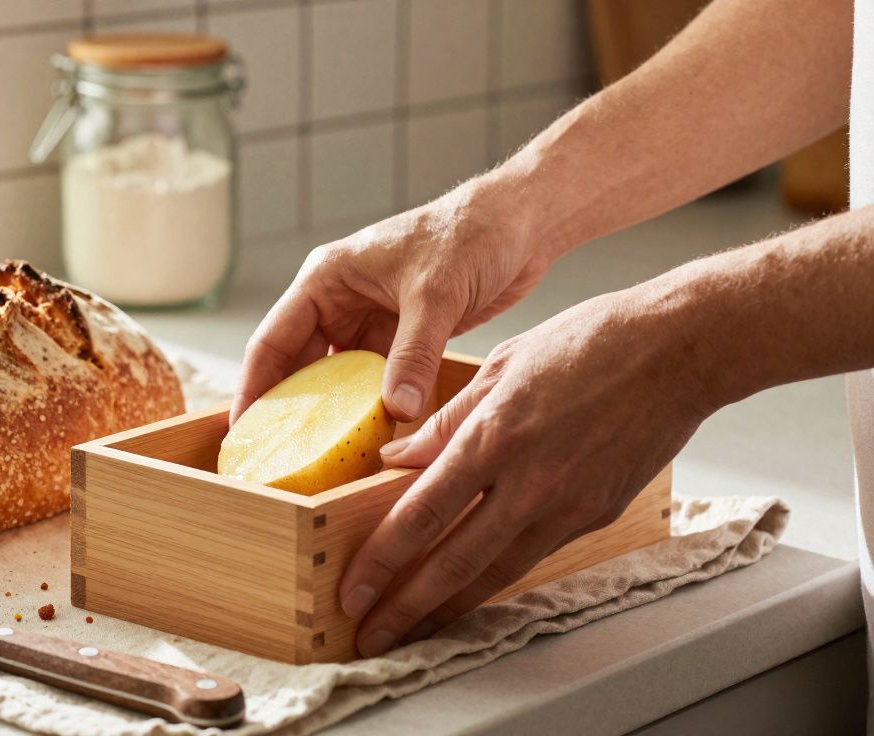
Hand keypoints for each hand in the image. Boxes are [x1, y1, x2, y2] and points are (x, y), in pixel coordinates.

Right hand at [231, 181, 556, 424]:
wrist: (522, 221)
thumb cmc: (471, 232)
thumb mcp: (435, 295)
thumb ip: (414, 355)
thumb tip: (396, 411)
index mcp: (327, 278)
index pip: (273, 339)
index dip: (254, 387)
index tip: (244, 431)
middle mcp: (340, 301)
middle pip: (299, 365)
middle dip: (290, 409)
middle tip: (278, 456)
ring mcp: (371, 321)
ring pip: (338, 378)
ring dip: (334, 413)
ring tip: (319, 458)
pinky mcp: (402, 337)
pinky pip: (375, 381)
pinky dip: (372, 408)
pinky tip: (369, 439)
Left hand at [339, 287, 717, 655]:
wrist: (678, 351)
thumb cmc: (592, 342)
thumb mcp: (501, 366)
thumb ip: (445, 420)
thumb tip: (396, 458)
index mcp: (495, 437)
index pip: (423, 513)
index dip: (382, 558)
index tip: (354, 587)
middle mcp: (529, 482)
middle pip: (455, 562)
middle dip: (406, 607)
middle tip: (370, 635)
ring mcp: (567, 505)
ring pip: (495, 573)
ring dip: (448, 608)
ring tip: (412, 631)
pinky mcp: (597, 516)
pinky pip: (534, 554)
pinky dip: (496, 578)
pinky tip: (470, 588)